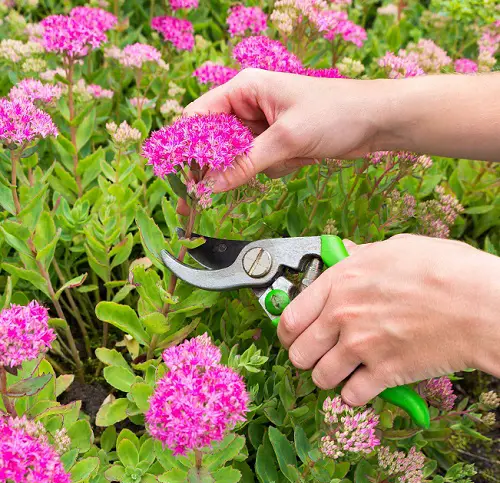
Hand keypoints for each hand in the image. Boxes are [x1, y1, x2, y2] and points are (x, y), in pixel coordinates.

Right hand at [184, 68, 385, 191]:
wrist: (376, 122)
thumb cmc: (334, 114)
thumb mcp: (286, 138)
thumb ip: (246, 163)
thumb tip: (211, 186)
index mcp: (245, 89)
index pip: (200, 116)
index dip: (188, 145)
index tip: (184, 176)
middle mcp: (250, 105)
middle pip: (216, 141)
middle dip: (218, 166)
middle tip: (202, 197)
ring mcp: (264, 125)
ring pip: (239, 156)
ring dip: (258, 166)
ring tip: (288, 157)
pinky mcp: (278, 142)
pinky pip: (261, 163)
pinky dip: (276, 168)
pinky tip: (301, 158)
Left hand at [277, 234, 499, 405]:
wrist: (480, 303)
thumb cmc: (444, 270)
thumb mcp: (395, 249)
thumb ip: (361, 255)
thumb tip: (346, 252)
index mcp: (340, 282)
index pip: (290, 317)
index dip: (286, 332)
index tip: (292, 336)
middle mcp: (342, 316)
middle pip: (298, 353)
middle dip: (306, 357)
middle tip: (318, 354)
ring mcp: (360, 347)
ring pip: (321, 378)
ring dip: (330, 376)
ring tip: (344, 368)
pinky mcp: (384, 374)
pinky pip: (351, 396)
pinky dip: (356, 394)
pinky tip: (367, 381)